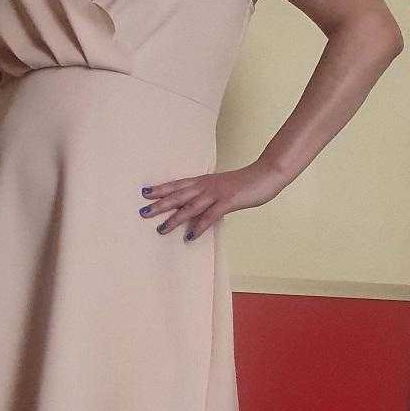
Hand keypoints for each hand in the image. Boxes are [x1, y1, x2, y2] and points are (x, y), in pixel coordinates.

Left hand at [139, 160, 285, 240]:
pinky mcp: (228, 202)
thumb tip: (199, 209)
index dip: (161, 188)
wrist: (267, 173)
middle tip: (142, 212)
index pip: (178, 184)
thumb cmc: (246, 182)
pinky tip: (190, 237)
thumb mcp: (223, 186)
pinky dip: (199, 226)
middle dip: (160, 204)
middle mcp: (206, 186)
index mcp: (204, 180)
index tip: (144, 192)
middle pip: (178, 195)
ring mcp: (216, 194)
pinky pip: (210, 216)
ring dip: (174, 218)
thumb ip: (209, 196)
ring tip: (160, 229)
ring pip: (190, 206)